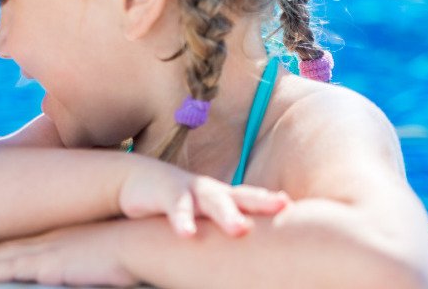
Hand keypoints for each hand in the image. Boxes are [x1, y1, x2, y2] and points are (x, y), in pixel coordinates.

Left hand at [0, 222, 136, 285]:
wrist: (144, 240)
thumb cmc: (135, 246)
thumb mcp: (108, 250)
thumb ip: (93, 257)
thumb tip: (91, 263)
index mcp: (62, 236)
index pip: (22, 242)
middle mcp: (50, 240)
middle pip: (5, 247)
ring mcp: (49, 251)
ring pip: (3, 257)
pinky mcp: (51, 264)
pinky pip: (14, 268)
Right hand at [119, 157, 289, 236]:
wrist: (136, 179)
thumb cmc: (177, 202)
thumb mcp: (202, 211)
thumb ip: (224, 224)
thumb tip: (248, 249)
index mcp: (222, 197)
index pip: (251, 197)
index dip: (270, 200)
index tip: (291, 204)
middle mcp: (210, 192)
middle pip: (240, 195)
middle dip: (261, 201)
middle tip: (283, 206)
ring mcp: (189, 191)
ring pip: (211, 200)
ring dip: (226, 213)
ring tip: (240, 229)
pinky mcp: (166, 194)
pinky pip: (176, 208)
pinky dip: (182, 220)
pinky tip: (187, 234)